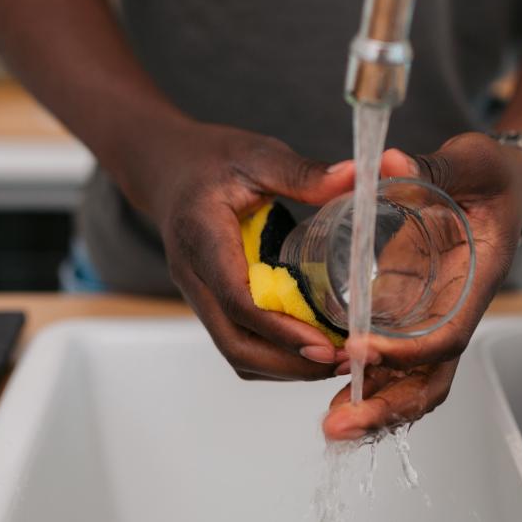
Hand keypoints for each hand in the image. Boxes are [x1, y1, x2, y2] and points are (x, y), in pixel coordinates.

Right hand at [124, 119, 355, 380]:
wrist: (166, 167)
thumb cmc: (212, 159)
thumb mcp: (258, 155)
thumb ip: (304, 172)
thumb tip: (356, 175)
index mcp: (203, 239)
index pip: (238, 301)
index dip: (282, 330)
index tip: (326, 345)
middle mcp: (195, 277)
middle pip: (235, 343)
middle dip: (290, 363)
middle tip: (344, 361)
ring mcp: (200, 295)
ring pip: (236, 351)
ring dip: (284, 366)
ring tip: (336, 360)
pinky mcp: (212, 302)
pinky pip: (239, 341)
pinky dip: (275, 355)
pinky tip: (314, 347)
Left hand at [322, 132, 521, 439]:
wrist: (500, 185)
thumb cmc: (491, 175)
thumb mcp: (470, 161)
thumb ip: (431, 166)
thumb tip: (387, 162)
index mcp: (478, 281)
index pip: (448, 334)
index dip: (408, 352)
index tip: (360, 350)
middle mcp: (458, 310)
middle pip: (431, 379)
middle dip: (388, 406)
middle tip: (341, 425)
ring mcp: (434, 317)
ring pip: (413, 381)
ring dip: (375, 406)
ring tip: (332, 427)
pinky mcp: (413, 312)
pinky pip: (395, 361)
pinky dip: (368, 382)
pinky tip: (334, 395)